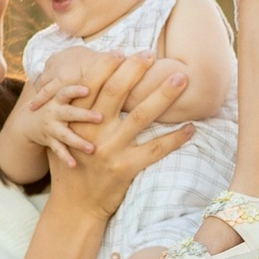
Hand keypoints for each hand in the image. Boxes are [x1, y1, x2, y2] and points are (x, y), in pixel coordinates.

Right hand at [28, 45, 108, 164]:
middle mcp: (55, 109)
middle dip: (83, 114)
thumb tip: (121, 53)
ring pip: (65, 133)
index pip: (68, 89)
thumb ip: (96, 73)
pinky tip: (74, 166)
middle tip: (100, 117)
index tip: (88, 89)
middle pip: (68, 111)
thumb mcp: (74, 84)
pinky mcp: (50, 141)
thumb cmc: (64, 97)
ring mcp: (52, 126)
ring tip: (92, 148)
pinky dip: (65, 157)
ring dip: (77, 140)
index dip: (76, 88)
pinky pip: (57, 150)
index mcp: (63, 94)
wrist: (33, 119)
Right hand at [48, 51, 192, 218]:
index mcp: (77, 123)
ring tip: (181, 77)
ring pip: (141, 116)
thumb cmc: (73, 169)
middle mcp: (94, 134)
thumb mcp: (67, 138)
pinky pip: (155, 150)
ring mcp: (111, 151)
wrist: (75, 207)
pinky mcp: (126, 169)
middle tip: (152, 53)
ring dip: (163, 95)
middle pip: (116, 93)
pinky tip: (191, 127)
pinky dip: (175, 138)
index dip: (106, 66)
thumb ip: (75, 115)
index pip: (91, 86)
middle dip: (135, 70)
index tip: (121, 51)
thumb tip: (86, 88)